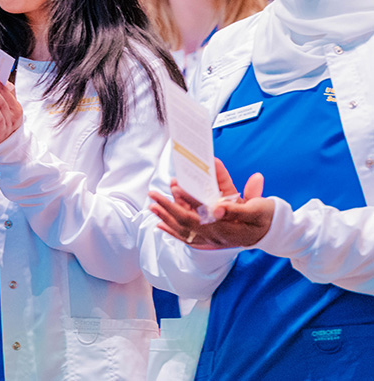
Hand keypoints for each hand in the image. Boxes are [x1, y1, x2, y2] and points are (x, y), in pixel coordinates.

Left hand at [148, 159, 273, 248]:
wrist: (275, 233)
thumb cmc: (267, 216)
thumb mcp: (258, 208)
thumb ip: (237, 208)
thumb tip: (217, 207)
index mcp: (227, 228)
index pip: (200, 214)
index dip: (186, 200)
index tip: (174, 186)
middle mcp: (217, 237)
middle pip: (186, 223)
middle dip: (167, 208)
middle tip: (152, 194)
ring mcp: (213, 240)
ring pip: (184, 231)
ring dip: (167, 218)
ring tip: (151, 206)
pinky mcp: (211, 240)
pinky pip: (188, 238)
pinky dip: (173, 231)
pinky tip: (160, 225)